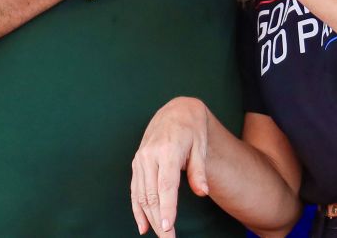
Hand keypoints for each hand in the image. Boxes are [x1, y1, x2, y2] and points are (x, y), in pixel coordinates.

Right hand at [131, 97, 212, 236]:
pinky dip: (137, 209)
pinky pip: (134, 190)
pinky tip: (143, 226)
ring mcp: (140, 160)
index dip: (166, 208)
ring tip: (162, 236)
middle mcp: (149, 155)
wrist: (175, 110)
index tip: (168, 228)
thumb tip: (202, 192)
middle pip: (152, 195)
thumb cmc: (192, 128)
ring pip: (142, 196)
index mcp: (167, 150)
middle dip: (159, 221)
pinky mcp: (136, 163)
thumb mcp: (201, 145)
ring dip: (150, 219)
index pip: (166, 185)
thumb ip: (199, 170)